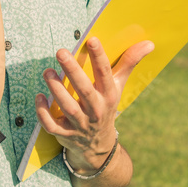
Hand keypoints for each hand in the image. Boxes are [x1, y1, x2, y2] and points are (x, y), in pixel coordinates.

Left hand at [35, 37, 154, 171]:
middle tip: (61, 52)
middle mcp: (96, 110)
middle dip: (72, 71)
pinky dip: (43, 113)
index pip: (105, 73)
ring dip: (56, 89)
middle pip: (84, 90)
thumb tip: (148, 43)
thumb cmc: (106, 106)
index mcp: (109, 95)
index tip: (92, 39)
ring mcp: (80, 123)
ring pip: (67, 107)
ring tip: (47, 71)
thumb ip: (129, 62)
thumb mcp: (118, 86)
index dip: (99, 56)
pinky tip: (39, 97)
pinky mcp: (65, 134)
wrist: (99, 146)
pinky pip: (52, 125)